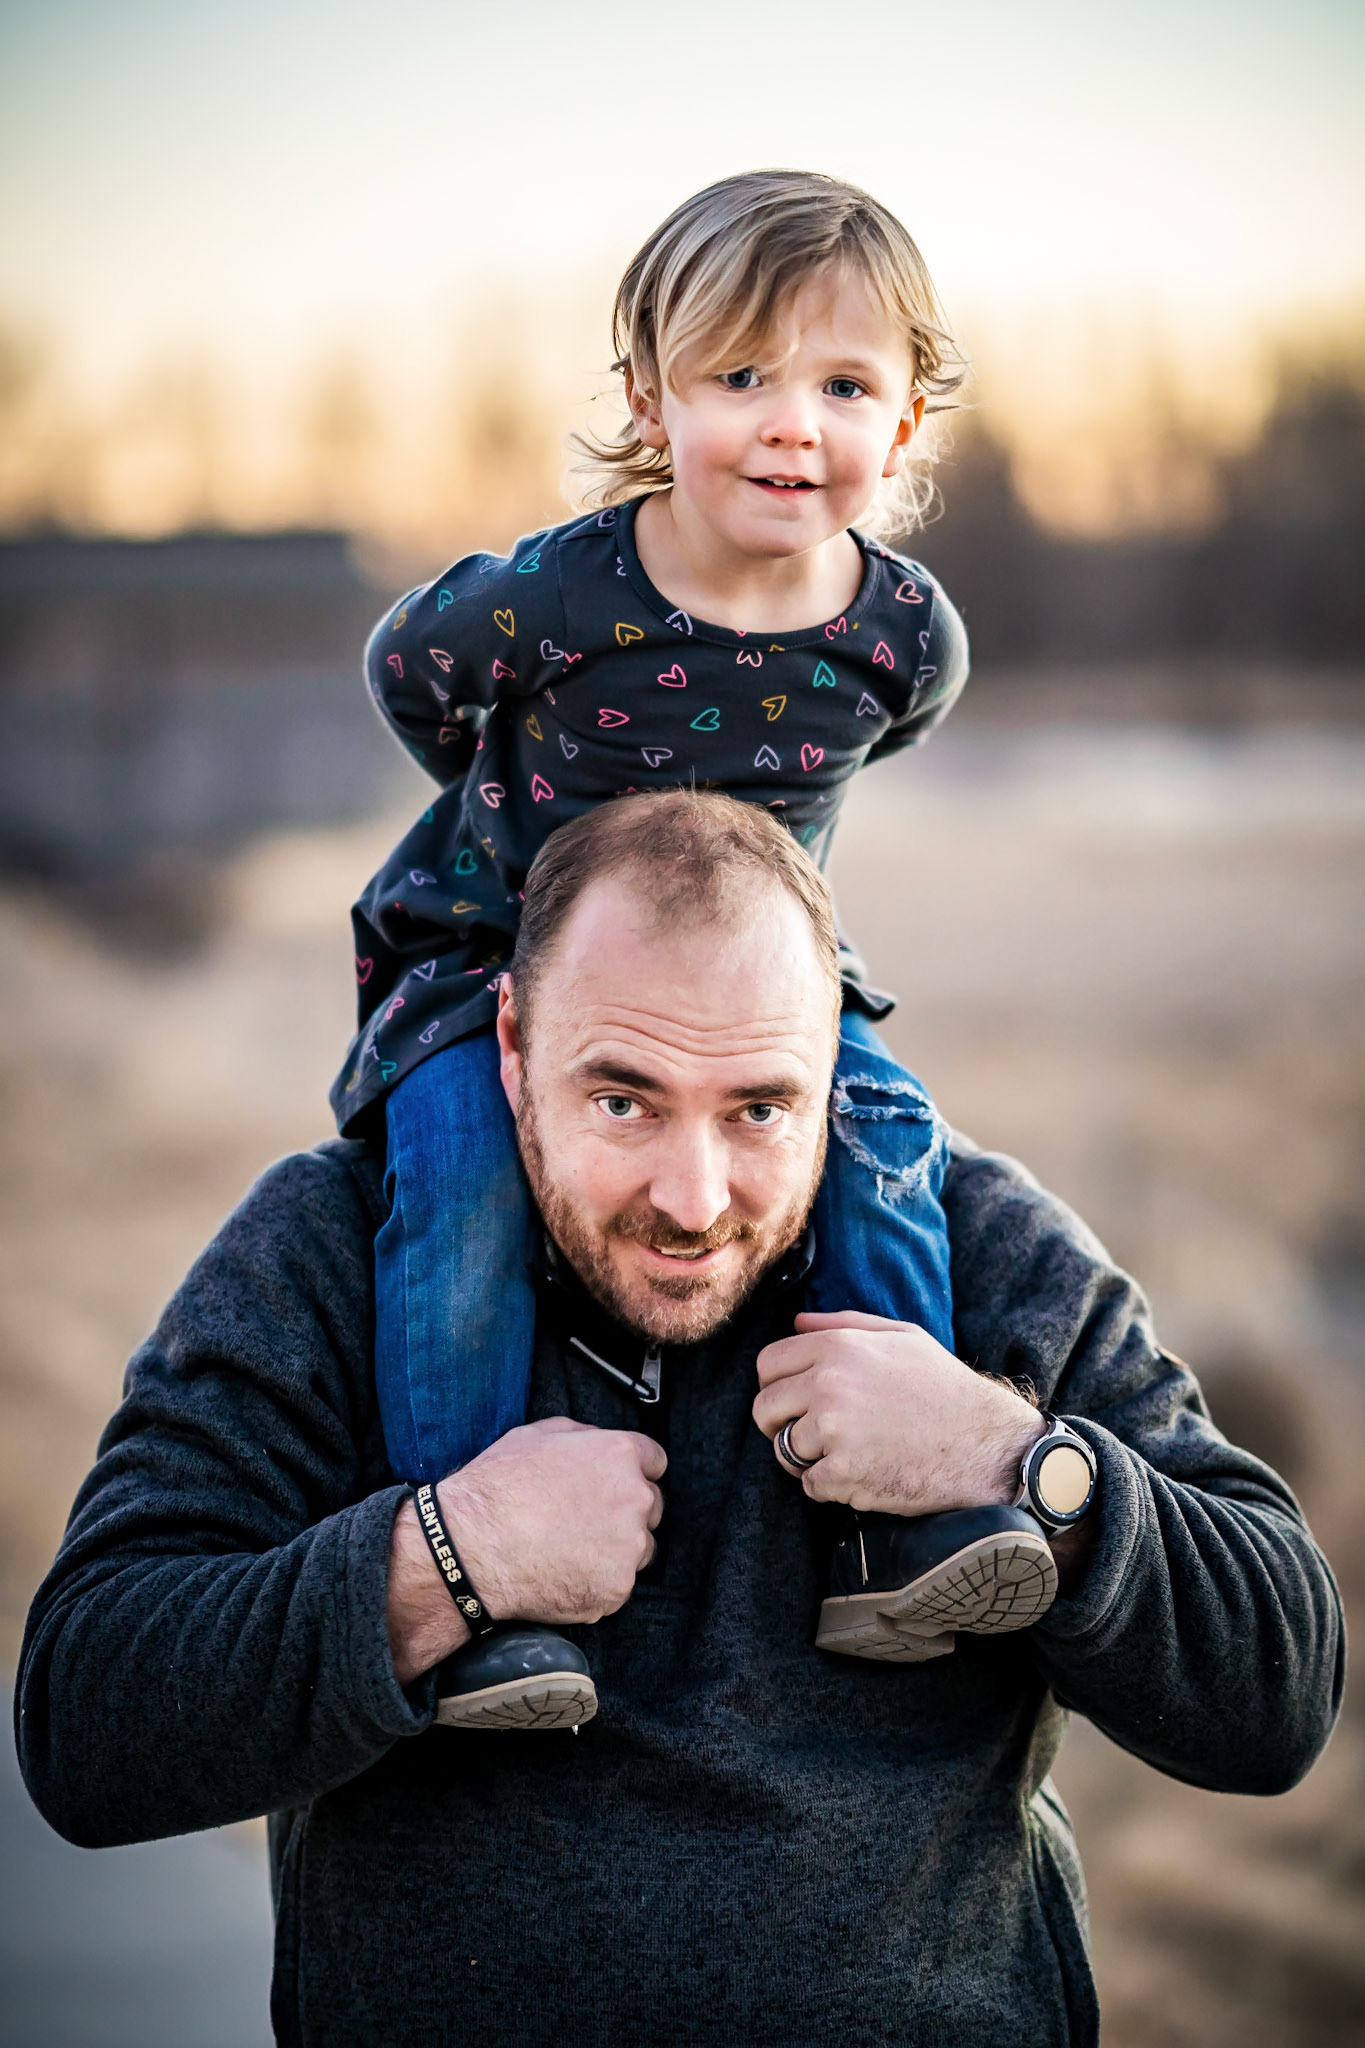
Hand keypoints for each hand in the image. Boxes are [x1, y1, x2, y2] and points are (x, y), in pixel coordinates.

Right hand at [387, 1418, 665, 1683]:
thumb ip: (582, 1436)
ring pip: (639, 1548)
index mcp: (618, 1455)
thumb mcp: (536, 1436)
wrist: (471, 1550)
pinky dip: (597, 1582)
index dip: (633, 1471)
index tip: (617, 1485)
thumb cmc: (496, 1490)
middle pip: (651, 1505)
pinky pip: (617, 1584)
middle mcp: (634, 1498)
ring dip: (616, 1549)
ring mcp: (628, 1547)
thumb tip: (597, 1443)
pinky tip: (563, 1573)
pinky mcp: (617, 1588)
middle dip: (626, 1511)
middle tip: (586, 1521)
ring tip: (570, 1550)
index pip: (654, 1461)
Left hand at [752, 1310, 1043, 1514]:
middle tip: (814, 1433)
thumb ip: (845, 1324)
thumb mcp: (903, 1337)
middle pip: (764, 1408)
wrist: (986, 1444)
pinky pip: (808, 1484)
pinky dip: (830, 1487)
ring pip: (783, 1450)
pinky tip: (863, 1474)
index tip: (796, 1400)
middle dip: (782, 1423)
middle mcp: (828, 1385)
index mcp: (838, 1347)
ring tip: (848, 1453)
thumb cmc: (946, 1388)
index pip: (767, 1364)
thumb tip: (798, 1322)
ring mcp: (833, 1431)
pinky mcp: (843, 1473)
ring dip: (809, 1457)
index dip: (778, 1384)